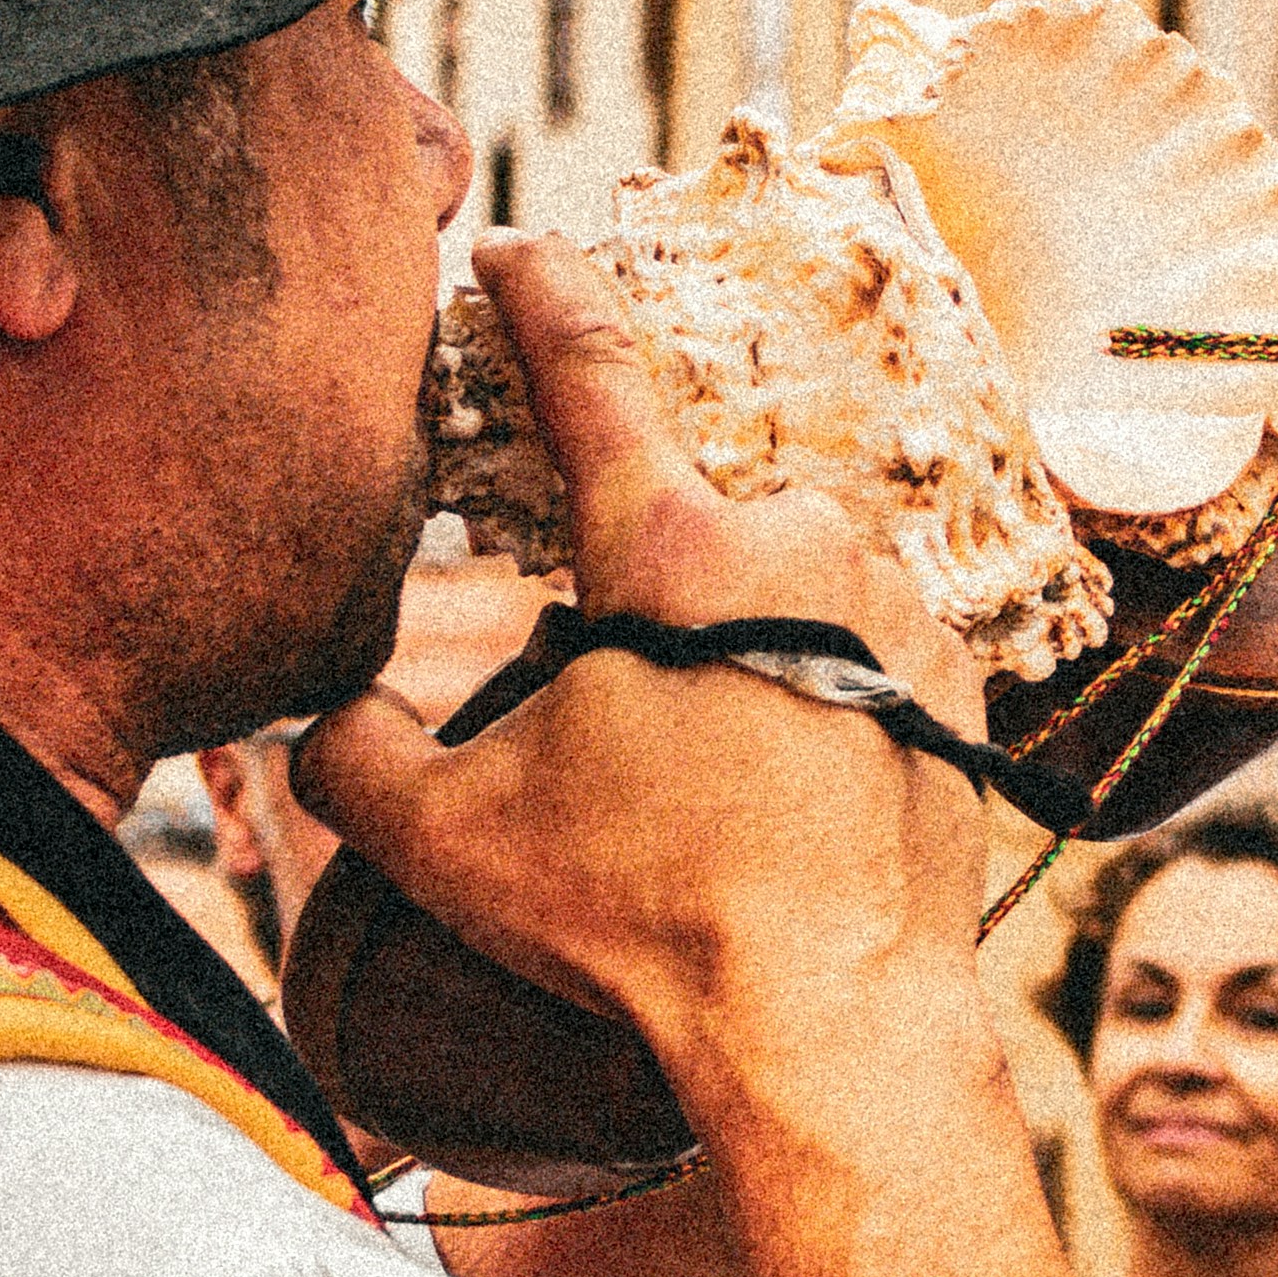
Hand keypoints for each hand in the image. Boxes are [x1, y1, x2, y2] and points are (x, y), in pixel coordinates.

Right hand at [301, 238, 989, 1058]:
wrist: (832, 1024)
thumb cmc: (639, 920)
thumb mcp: (444, 839)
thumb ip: (348, 752)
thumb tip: (319, 721)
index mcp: (669, 545)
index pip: (588, 371)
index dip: (539, 299)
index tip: (514, 252)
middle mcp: (801, 544)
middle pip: (686, 524)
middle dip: (639, 599)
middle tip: (611, 727)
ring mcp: (898, 608)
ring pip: (781, 592)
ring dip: (733, 653)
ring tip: (700, 787)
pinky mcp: (958, 685)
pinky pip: (861, 655)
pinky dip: (813, 700)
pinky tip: (779, 795)